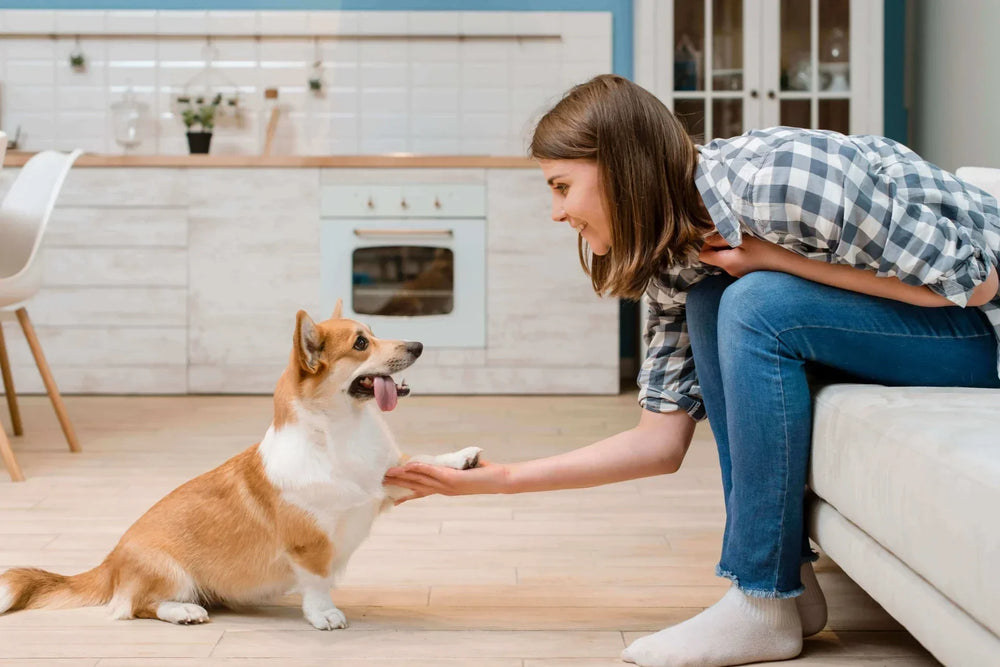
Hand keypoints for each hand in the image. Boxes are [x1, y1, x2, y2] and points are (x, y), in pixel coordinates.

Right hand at [383, 458, 508, 503]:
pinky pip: (432, 472)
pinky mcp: (453, 479)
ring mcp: (447, 486)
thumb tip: (445, 461)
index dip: (406, 495)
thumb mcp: (464, 470)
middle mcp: (444, 490)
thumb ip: (452, 467)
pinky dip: (419, 468)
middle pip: (415, 487)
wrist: (501, 480)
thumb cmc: (485, 474)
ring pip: (420, 480)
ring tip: (388, 474)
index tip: (392, 498)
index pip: (421, 492)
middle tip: (381, 482)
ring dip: (403, 476)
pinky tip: (408, 465)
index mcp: (445, 489)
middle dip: (398, 484)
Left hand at [698, 233, 790, 277]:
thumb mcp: (744, 240)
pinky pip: (736, 261)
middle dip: (720, 244)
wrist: (788, 265)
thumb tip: (708, 238)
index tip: (718, 235)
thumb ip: (723, 238)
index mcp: (727, 262)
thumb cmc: (767, 251)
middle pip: (714, 257)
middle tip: (733, 234)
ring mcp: (738, 273)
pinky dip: (739, 253)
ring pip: (726, 258)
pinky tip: (752, 248)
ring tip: (745, 240)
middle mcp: (730, 270)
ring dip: (731, 247)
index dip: (706, 244)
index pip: (704, 256)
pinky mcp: (746, 273)